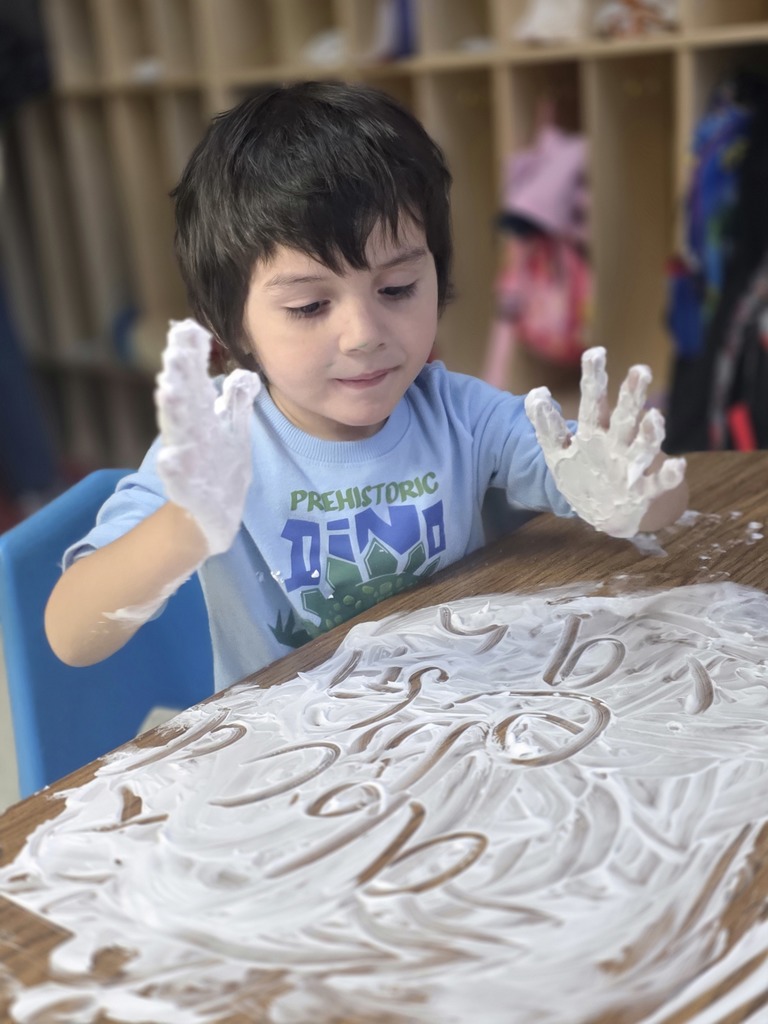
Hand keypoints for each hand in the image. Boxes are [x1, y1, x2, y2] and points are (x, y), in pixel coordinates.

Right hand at [154, 318, 260, 555]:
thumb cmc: (220, 469)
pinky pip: (179, 479)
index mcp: (201, 418)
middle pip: (183, 400)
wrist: (211, 516)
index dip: (190, 356)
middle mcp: (190, 434)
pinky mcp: (188, 490)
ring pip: (177, 433)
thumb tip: (244, 371)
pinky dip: (173, 468)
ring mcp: (187, 461)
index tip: (186, 328)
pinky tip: (168, 457)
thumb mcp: (232, 432)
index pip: (194, 380)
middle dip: (178, 376)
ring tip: (167, 390)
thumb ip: (235, 402)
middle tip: (174, 350)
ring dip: (172, 412)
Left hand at [524, 347, 686, 537]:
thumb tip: (535, 393)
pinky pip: (658, 483)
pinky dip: (669, 475)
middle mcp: (616, 444)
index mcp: (594, 431)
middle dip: (632, 395)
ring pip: (643, 446)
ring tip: (655, 416)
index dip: (594, 378)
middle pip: (625, 416)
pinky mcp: (642, 492)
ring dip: (651, 433)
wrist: (603, 512)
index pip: (593, 401)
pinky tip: (677, 465)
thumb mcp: (557, 450)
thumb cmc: (582, 473)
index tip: (596, 352)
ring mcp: (630, 467)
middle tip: (640, 370)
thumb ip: (545, 424)